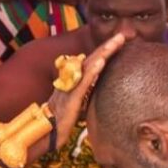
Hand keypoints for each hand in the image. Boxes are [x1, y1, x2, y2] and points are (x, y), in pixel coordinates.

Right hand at [47, 33, 125, 148]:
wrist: (46, 132)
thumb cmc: (62, 121)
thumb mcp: (79, 105)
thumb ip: (87, 96)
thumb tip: (99, 93)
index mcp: (75, 81)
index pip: (92, 63)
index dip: (104, 52)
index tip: (119, 43)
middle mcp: (72, 80)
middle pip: (92, 59)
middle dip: (107, 46)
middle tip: (122, 36)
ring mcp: (72, 87)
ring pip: (89, 65)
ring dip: (103, 52)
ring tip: (116, 42)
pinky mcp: (72, 98)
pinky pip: (83, 82)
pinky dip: (92, 70)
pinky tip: (102, 61)